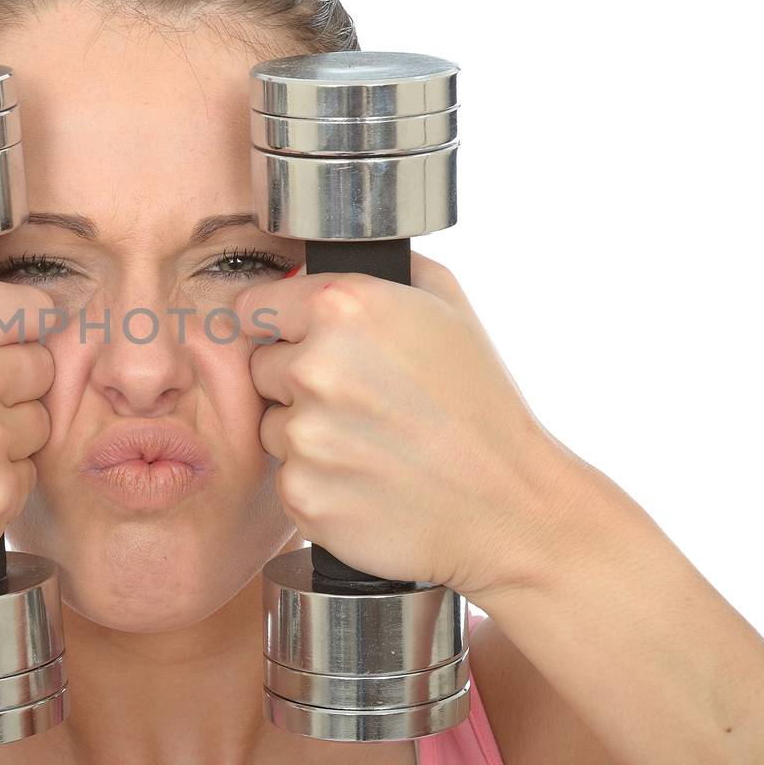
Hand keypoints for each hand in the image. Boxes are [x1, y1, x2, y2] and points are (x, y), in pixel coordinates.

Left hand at [235, 252, 601, 596]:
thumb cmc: (481, 406)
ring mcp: (305, 435)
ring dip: (306, 433)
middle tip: (359, 401)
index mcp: (343, 308)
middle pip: (261, 368)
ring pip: (272, 426)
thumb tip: (334, 257)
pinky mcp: (302, 493)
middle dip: (296, 381)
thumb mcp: (449, 307)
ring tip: (370, 443)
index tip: (298, 341)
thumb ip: (383, 274)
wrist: (508, 507)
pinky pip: (288, 477)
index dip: (279, 325)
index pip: (255, 306)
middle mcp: (314, 367)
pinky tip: (367, 481)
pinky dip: (318, 481)